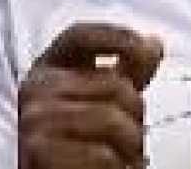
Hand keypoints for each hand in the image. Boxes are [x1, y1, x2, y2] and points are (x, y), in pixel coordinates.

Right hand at [18, 22, 163, 167]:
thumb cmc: (75, 143)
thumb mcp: (95, 100)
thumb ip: (124, 71)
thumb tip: (154, 44)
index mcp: (48, 69)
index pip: (81, 36)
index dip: (117, 36)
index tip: (146, 49)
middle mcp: (37, 88)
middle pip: (115, 84)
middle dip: (136, 114)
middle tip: (132, 136)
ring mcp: (36, 119)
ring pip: (113, 120)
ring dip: (131, 146)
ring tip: (124, 156)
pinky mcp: (39, 153)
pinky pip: (103, 155)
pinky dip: (119, 167)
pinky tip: (115, 168)